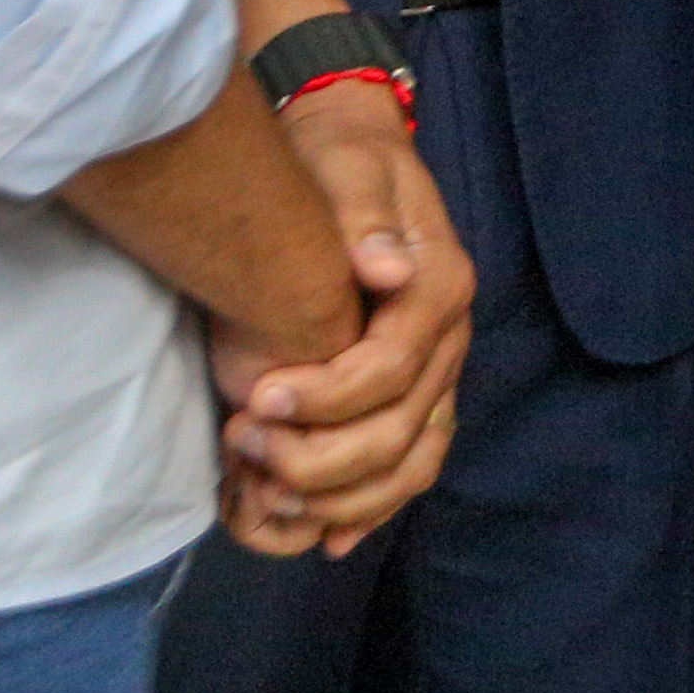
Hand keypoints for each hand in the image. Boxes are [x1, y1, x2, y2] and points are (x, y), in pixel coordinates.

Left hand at [224, 89, 473, 554]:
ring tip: (266, 490)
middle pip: (402, 430)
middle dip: (320, 454)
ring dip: (341, 496)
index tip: (257, 401)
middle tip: (244, 442)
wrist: (347, 156)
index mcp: (441, 285)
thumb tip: (384, 269)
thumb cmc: (340, 158)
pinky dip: (368, 510)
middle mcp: (448, 339)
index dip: (327, 396)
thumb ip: (362, 215)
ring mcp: (436, 373)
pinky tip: (322, 537)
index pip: (392, 367)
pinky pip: (407, 470)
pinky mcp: (413, 395)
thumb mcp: (348, 164)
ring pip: (411, 464)